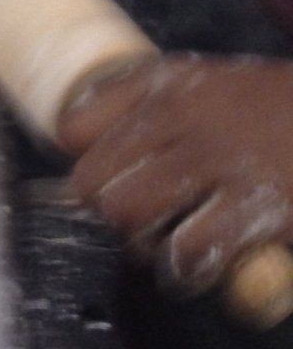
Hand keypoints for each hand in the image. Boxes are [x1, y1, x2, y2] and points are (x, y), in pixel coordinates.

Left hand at [61, 56, 292, 298]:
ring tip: (162, 247)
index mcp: (162, 84)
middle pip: (92, 179)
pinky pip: (189, 248)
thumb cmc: (280, 104)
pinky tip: (199, 266)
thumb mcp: (212, 81)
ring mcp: (212, 160)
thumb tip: (101, 143)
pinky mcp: (253, 204)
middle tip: (134, 223)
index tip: (101, 177)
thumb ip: (162, 105)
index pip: (75, 126)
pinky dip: (189, 267)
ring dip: (140, 241)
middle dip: (106, 209)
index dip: (82, 161)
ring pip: (127, 213)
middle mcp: (176, 117)